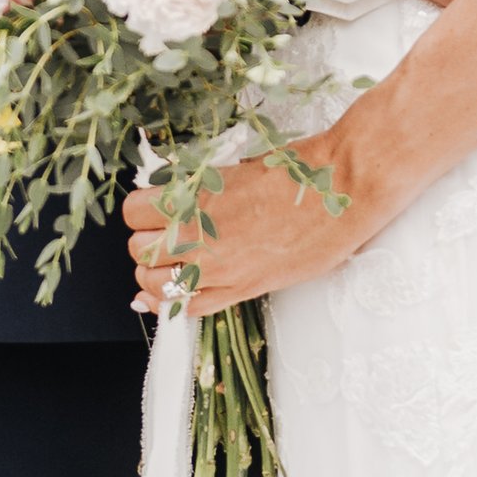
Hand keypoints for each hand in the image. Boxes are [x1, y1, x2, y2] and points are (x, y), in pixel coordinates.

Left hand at [125, 155, 364, 316]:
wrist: (342, 188)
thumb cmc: (299, 170)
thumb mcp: (237, 168)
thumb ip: (203, 187)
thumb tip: (181, 196)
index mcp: (195, 197)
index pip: (134, 213)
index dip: (141, 212)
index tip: (152, 212)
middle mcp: (199, 236)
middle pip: (140, 250)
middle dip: (148, 243)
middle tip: (165, 237)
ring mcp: (219, 267)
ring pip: (155, 284)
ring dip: (156, 275)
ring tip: (172, 265)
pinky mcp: (243, 289)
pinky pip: (191, 308)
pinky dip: (176, 304)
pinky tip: (178, 295)